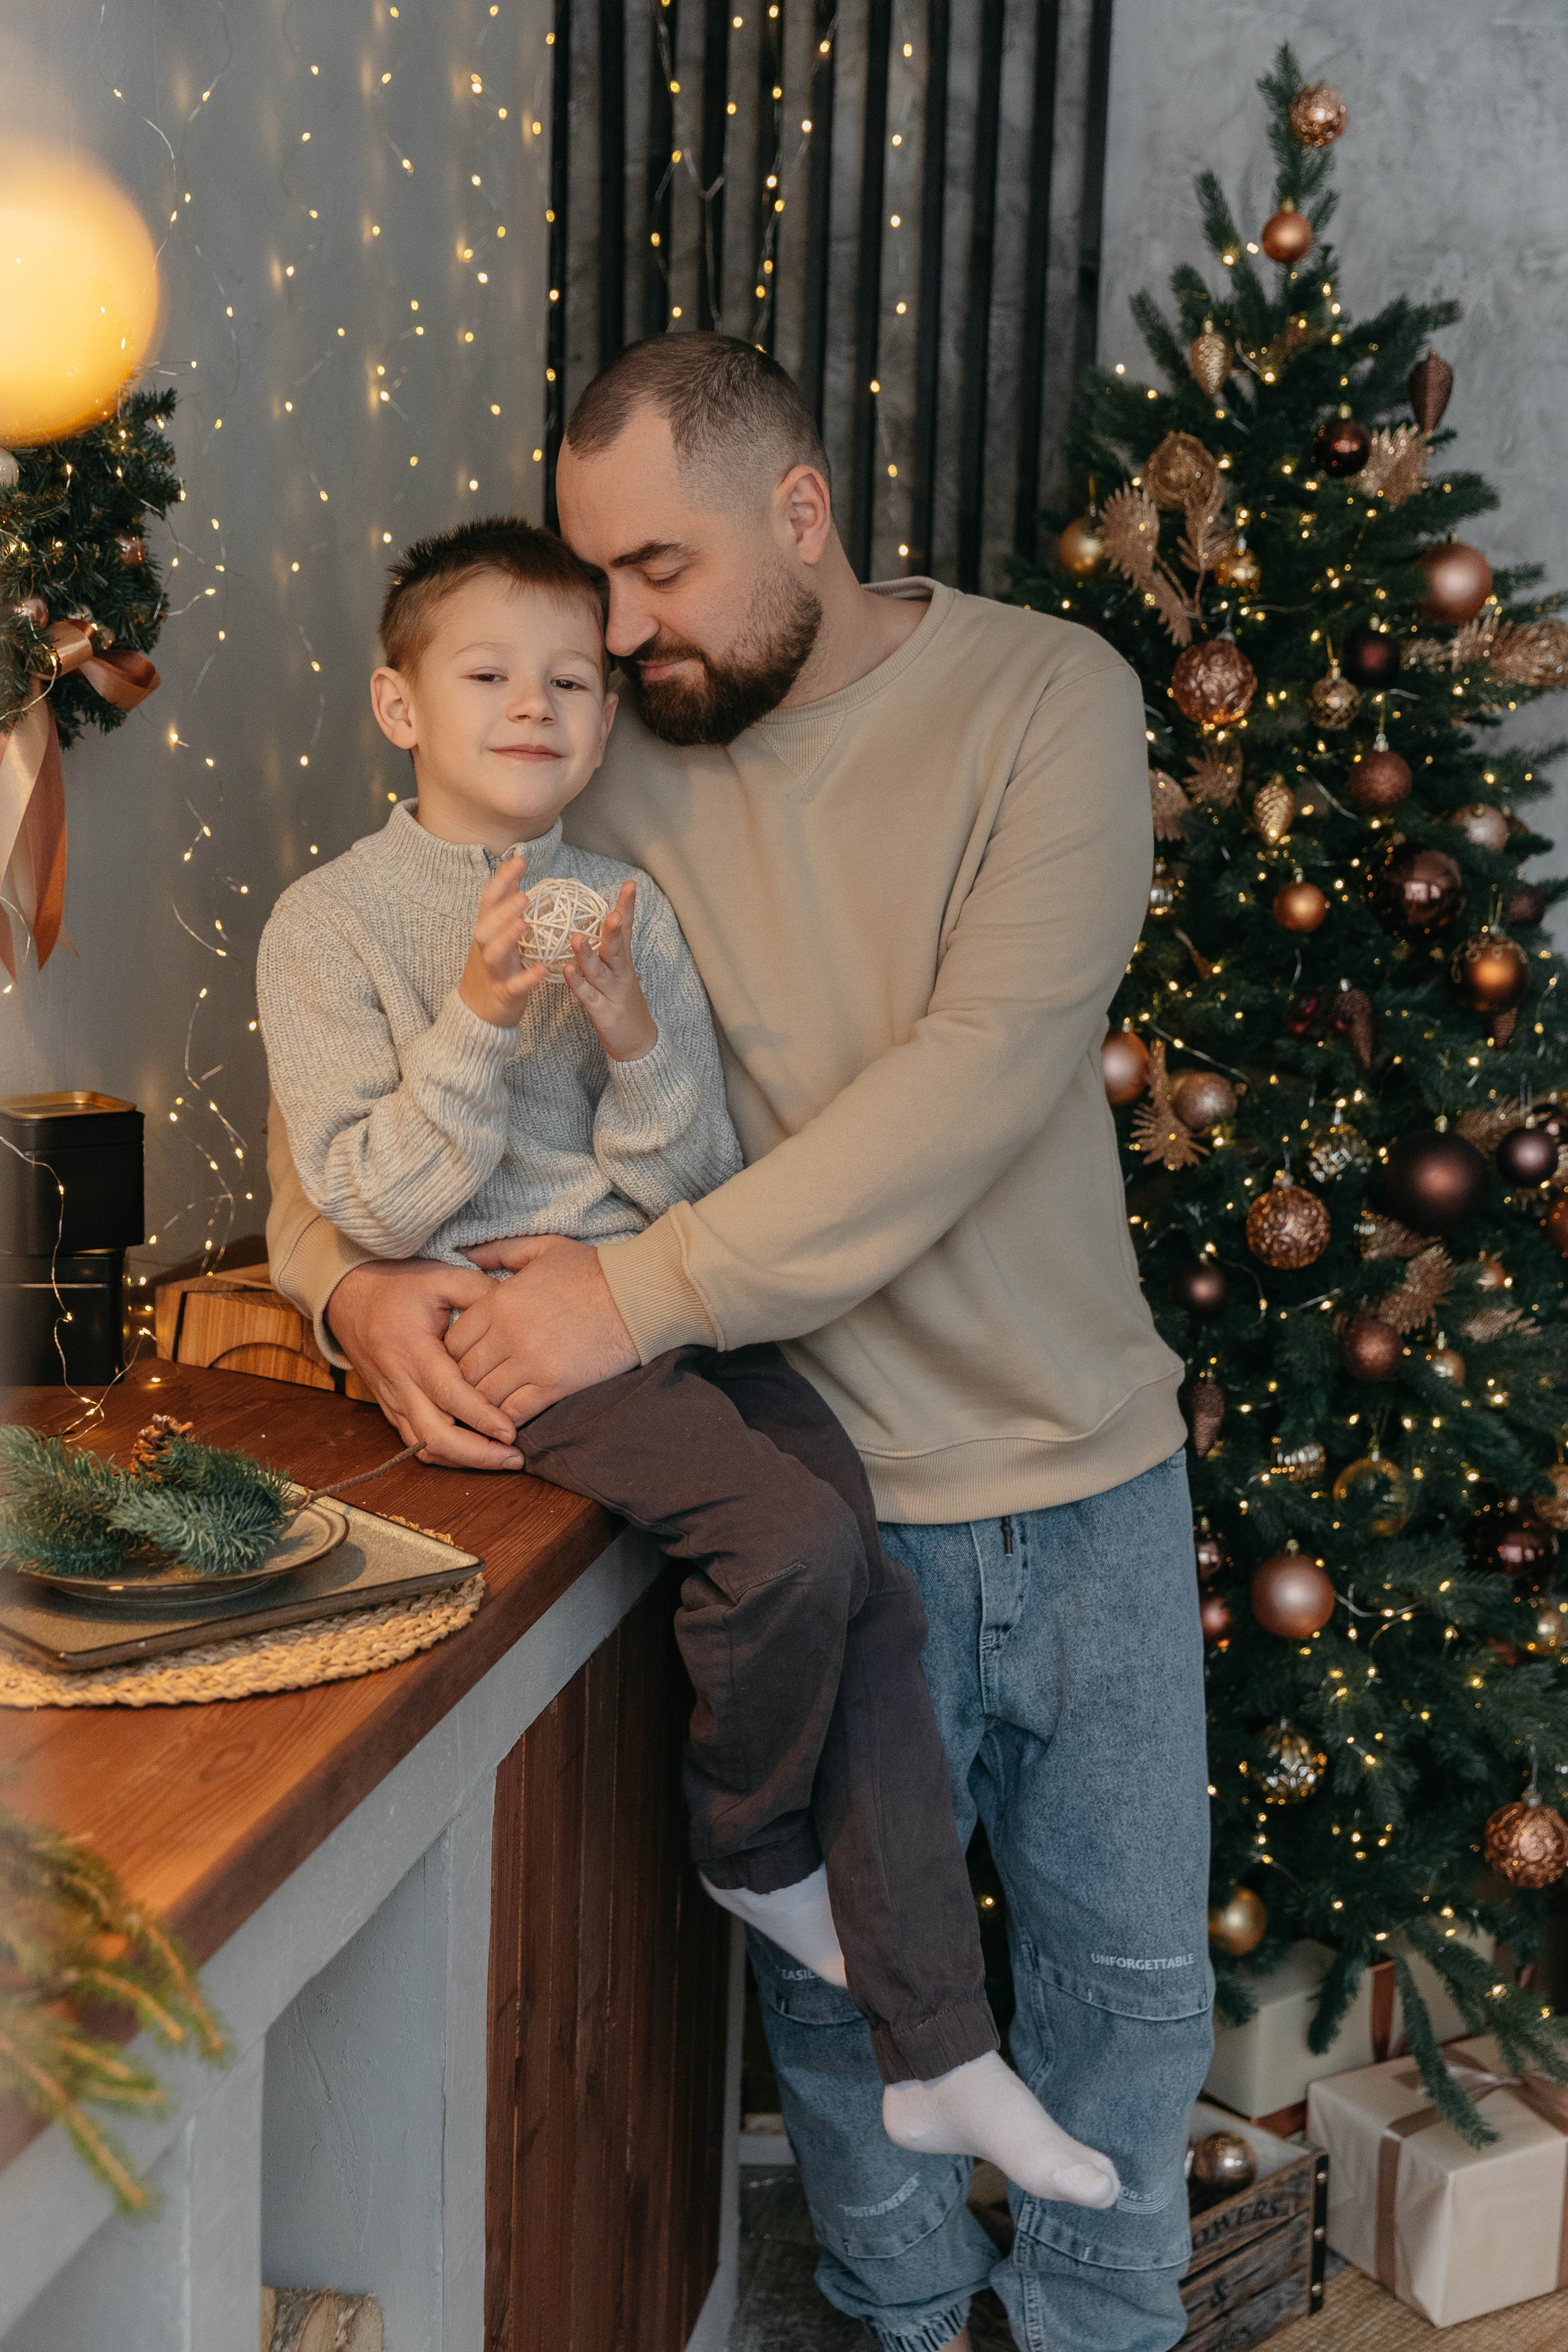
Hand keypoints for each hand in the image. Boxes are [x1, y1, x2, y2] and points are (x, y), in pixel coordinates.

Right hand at [327, 1257, 525, 1469]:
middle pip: (434, 1436)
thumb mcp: (440, 1276)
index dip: (480, 1417)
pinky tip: (477, 1451)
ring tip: (502, 1459)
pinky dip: (447, 1453)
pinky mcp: (391, 1407)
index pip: (448, 1394)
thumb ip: (480, 1293)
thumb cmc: (397, 1285)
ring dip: (463, 1460)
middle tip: (514, 1457)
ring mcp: (391, 1399)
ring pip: (424, 1447)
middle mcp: (398, 1382)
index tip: (510, 1431)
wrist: (348, 1296)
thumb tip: (518, 1315)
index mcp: (411, 1349)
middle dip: (476, 1455)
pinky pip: (417, 1442)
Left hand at [451, 1234, 638, 1419]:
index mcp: (500, 1300)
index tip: (463, 1360)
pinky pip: (514, 1412)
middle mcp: (507, 1333)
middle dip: (461, 1384)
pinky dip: (505, 1420)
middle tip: (469, 1390)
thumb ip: (500, 1251)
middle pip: (462, 1372)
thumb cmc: (593, 1269)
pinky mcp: (554, 1385)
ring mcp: (530, 1362)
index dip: (452, 1355)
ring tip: (484, 1409)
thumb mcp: (543, 1247)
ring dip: (481, 1405)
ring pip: (483, 1397)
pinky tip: (506, 1420)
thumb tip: (465, 1253)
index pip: (452, 1339)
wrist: (639, 1295)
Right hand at [459, 855, 549, 1028]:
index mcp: (487, 930)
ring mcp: (493, 971)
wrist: (477, 1011)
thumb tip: (515, 870)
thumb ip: (505, 904)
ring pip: (494, 953)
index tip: (519, 859)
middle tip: (523, 896)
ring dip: (508, 938)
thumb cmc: (493, 966)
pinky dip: (526, 978)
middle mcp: (485, 947)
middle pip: (487, 925)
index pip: (490, 900)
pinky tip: (541, 970)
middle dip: (503, 910)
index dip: (502, 880)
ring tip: (524, 924)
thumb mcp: (495, 933)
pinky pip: (515, 986)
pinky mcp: (504, 994)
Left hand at [562, 879, 656, 1061]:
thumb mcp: (621, 969)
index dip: (628, 907)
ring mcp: (612, 993)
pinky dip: (578, 984)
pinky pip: (587, 996)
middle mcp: (620, 973)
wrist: (638, 1042)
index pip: (627, 929)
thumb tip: (609, 912)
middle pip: (618, 947)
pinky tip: (566, 972)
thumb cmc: (623, 1001)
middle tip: (612, 912)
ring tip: (577, 937)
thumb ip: (613, 944)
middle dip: (615, 929)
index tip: (630, 885)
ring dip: (588, 955)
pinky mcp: (603, 1012)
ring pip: (600, 971)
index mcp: (623, 960)